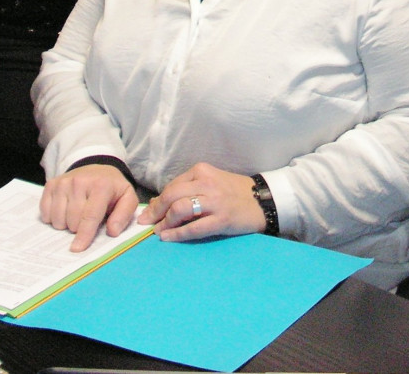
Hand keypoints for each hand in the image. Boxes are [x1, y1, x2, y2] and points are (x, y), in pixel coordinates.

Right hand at [40, 164, 138, 251]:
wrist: (97, 170)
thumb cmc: (112, 189)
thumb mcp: (127, 198)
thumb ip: (124, 215)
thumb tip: (112, 231)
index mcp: (101, 185)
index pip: (90, 215)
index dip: (84, 234)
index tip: (77, 249)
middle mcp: (79, 181)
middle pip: (73, 220)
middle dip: (79, 228)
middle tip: (87, 219)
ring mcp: (63, 182)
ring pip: (58, 219)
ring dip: (66, 224)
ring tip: (77, 215)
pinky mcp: (51, 184)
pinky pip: (46, 213)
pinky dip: (54, 218)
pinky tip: (65, 210)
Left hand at [140, 162, 265, 241]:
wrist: (262, 200)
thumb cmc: (234, 191)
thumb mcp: (211, 182)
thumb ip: (189, 189)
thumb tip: (160, 203)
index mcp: (202, 171)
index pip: (172, 186)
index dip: (158, 201)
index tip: (149, 212)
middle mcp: (206, 183)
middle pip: (171, 196)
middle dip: (155, 211)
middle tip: (146, 222)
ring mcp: (214, 202)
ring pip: (179, 209)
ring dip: (164, 223)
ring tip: (158, 231)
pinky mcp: (221, 219)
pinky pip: (193, 228)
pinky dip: (177, 234)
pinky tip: (168, 238)